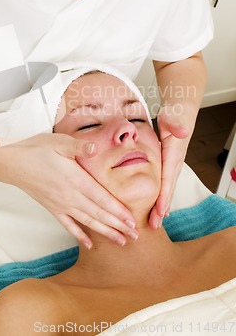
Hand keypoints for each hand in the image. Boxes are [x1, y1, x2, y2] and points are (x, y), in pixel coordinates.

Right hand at [4, 133, 137, 248]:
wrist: (11, 161)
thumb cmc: (36, 148)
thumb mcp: (59, 142)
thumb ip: (79, 146)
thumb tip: (96, 147)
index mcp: (75, 179)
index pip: (101, 199)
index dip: (118, 211)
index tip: (132, 221)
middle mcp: (70, 195)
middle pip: (98, 214)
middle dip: (118, 226)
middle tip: (134, 237)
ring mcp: (60, 204)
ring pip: (87, 222)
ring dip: (105, 232)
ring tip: (121, 242)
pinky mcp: (52, 207)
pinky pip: (68, 225)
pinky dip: (80, 235)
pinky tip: (90, 244)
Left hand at [149, 105, 189, 228]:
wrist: (180, 111)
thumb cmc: (174, 113)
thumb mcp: (173, 116)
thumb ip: (177, 123)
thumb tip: (182, 131)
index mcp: (174, 154)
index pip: (168, 178)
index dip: (163, 196)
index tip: (159, 212)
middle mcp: (175, 162)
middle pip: (168, 188)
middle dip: (162, 208)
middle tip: (154, 226)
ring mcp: (173, 163)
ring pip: (167, 188)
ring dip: (162, 205)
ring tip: (156, 222)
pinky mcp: (168, 163)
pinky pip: (165, 182)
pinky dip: (163, 195)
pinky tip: (159, 206)